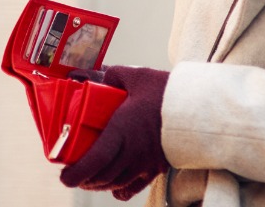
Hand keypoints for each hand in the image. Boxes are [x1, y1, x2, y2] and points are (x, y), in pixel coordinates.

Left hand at [59, 65, 169, 200]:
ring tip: (89, 177)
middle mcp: (132, 151)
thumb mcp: (137, 76)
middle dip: (84, 179)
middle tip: (73, 173)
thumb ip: (115, 75)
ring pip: (116, 183)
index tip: (64, 177)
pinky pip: (135, 187)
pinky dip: (120, 189)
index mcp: (122, 130)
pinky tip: (114, 187)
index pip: (95, 160)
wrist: (200, 107)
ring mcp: (145, 162)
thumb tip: (101, 76)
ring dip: (99, 183)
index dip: (77, 173)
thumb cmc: (167, 91)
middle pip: (102, 176)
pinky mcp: (157, 167)